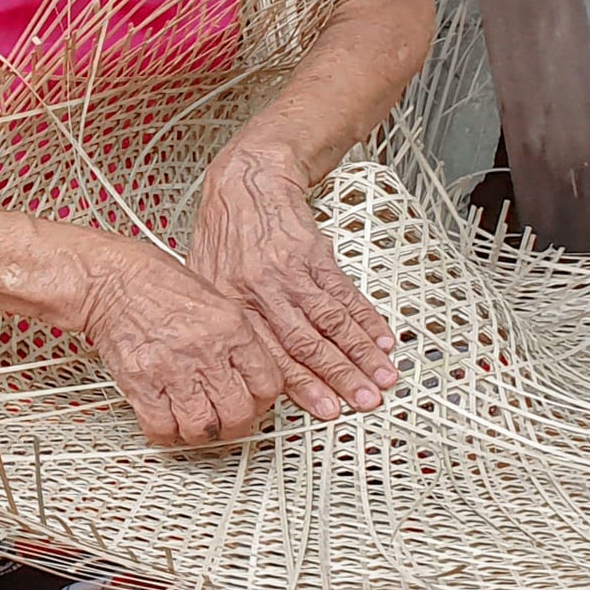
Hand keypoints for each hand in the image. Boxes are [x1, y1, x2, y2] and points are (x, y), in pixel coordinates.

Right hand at [78, 240, 287, 446]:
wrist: (112, 279)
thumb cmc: (157, 284)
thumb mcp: (215, 299)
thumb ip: (236, 339)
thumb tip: (249, 374)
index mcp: (232, 327)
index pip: (268, 384)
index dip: (262, 402)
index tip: (252, 403)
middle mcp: (206, 350)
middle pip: (238, 414)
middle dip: (234, 426)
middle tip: (225, 422)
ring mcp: (173, 368)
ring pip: (202, 428)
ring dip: (200, 433)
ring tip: (195, 422)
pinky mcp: (140, 382)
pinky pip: (161, 427)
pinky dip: (165, 432)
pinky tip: (166, 420)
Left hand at [190, 142, 397, 420]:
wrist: (247, 180)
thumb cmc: (225, 232)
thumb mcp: (207, 280)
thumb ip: (226, 324)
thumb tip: (238, 370)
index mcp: (231, 306)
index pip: (271, 355)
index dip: (303, 386)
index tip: (327, 410)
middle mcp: (261, 291)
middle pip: (306, 343)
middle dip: (340, 376)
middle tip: (364, 400)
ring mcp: (289, 272)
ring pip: (330, 320)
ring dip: (360, 352)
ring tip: (382, 376)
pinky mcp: (314, 253)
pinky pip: (344, 291)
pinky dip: (366, 317)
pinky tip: (381, 338)